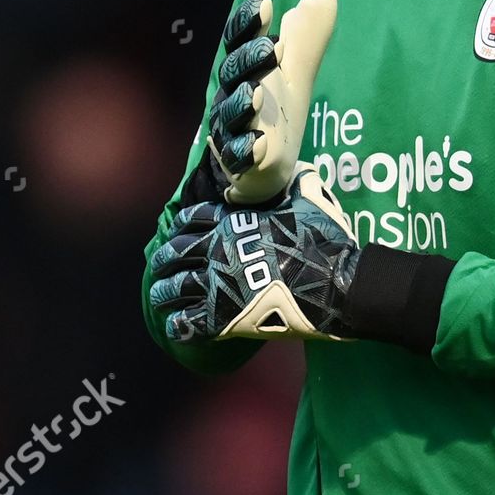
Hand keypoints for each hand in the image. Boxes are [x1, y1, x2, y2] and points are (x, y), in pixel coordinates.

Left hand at [148, 162, 362, 342]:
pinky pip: (190, 321)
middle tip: (159, 265)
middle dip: (164, 258)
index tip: (174, 231)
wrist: (336, 284)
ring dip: (163, 291)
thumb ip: (295, 183)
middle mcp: (218, 250)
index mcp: (233, 221)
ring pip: (177, 287)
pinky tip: (176, 327)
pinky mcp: (224, 317)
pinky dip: (179, 325)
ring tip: (158, 296)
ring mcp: (218, 284)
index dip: (180, 225)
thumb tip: (296, 167)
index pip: (193, 217)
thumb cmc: (324, 240)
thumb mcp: (310, 199)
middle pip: (177, 252)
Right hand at [207, 0, 278, 187]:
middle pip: (233, 74)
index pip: (240, 41)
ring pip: (230, 115)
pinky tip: (260, 146)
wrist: (264, 168)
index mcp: (247, 70)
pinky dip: (245, 152)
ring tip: (256, 94)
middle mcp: (233, 96)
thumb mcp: (296, 73)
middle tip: (271, 48)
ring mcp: (233, 131)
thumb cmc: (275, 113)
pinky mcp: (240, 164)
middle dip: (249, 60)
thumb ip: (307, 38)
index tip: (264, 3)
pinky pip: (237, 158)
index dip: (248, 23)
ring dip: (242, 104)